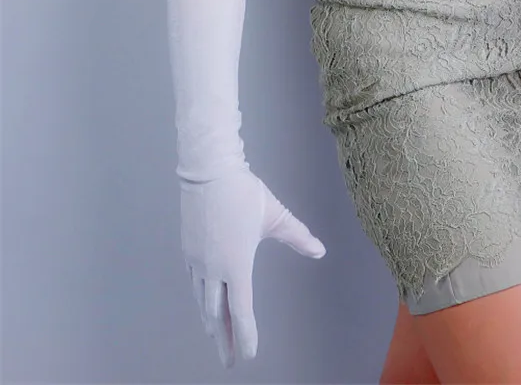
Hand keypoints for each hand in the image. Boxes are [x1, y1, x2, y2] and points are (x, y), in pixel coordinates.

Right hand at [180, 168, 325, 367]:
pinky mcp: (188, 248)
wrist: (208, 171)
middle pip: (216, 314)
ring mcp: (197, 260)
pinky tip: (204, 299)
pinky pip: (193, 282)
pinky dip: (200, 298)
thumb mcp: (275, 215)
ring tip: (216, 337)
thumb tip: (320, 250)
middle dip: (223, 340)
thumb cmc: (243, 193)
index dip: (245, 335)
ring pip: (202, 300)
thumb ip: (298, 236)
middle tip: (228, 360)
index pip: (240, 310)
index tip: (248, 355)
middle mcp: (213, 268)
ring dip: (210, 322)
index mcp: (236, 265)